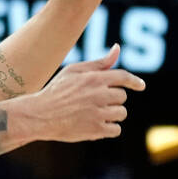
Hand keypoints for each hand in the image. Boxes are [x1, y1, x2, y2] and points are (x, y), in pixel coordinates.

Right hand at [30, 44, 144, 141]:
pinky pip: (116, 130)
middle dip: (112, 100)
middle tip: (94, 103)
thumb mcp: (73, 72)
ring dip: (111, 115)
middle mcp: (99, 95)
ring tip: (92, 115)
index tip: (140, 86)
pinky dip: (108, 129)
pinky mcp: (95, 130)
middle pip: (122, 97)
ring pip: (121, 113)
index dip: (134, 81)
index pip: (124, 77)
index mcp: (94, 78)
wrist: (37, 115)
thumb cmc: (55, 92)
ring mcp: (98, 113)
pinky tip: (95, 126)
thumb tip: (118, 48)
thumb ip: (99, 63)